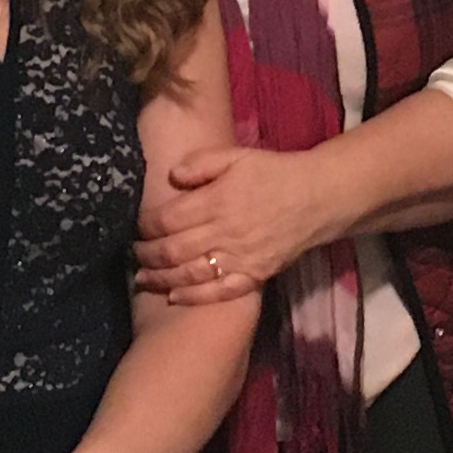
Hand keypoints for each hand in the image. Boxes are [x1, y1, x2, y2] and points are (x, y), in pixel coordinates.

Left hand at [134, 141, 353, 303]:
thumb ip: (202, 162)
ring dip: (162, 278)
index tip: (135, 225)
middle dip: (146, 254)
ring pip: (191, 274)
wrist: (319, 197)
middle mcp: (225, 232)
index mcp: (218, 200)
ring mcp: (240, 257)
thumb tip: (171, 176)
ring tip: (142, 279)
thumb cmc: (275, 173)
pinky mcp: (255, 275)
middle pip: (173, 250)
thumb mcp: (238, 155)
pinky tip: (175, 297)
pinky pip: (221, 291)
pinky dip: (195, 297)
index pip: (168, 218)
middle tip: (132, 254)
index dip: (146, 224)